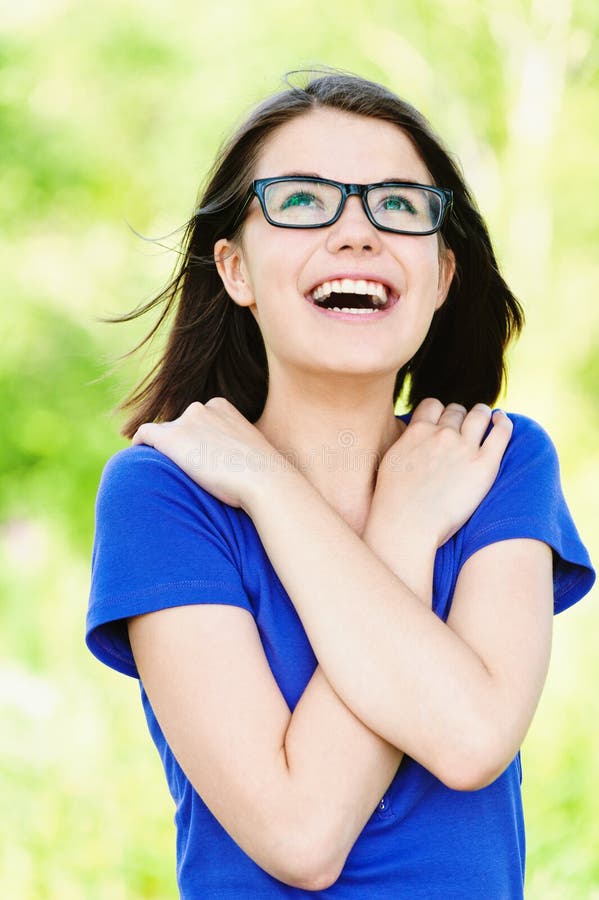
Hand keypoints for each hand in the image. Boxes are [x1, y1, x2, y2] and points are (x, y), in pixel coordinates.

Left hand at [131, 398, 287, 508]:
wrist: (264, 481)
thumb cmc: (263, 475)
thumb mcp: (252, 451)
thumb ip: (235, 447)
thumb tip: (231, 462)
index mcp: (222, 407)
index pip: (197, 420)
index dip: (194, 440)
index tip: (198, 460)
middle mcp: (202, 408)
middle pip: (180, 425)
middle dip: (180, 445)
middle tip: (184, 471)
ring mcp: (186, 421)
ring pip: (164, 433)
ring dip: (165, 450)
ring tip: (167, 472)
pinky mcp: (171, 438)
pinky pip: (145, 434)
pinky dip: (140, 443)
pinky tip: (139, 459)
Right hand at [373, 398, 512, 546]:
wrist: (407, 525)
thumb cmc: (393, 503)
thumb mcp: (390, 461)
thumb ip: (406, 443)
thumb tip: (413, 437)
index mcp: (417, 432)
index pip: (432, 405)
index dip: (440, 411)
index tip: (443, 420)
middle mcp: (441, 434)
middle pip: (456, 411)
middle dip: (460, 415)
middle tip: (464, 425)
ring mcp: (464, 447)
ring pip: (478, 416)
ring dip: (482, 414)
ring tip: (487, 418)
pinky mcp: (484, 464)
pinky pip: (501, 432)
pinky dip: (503, 423)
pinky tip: (502, 421)